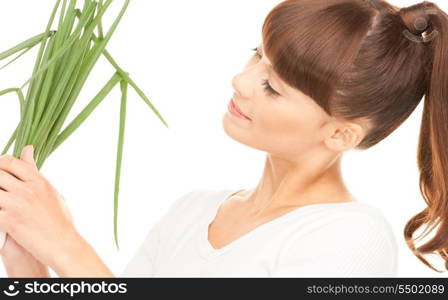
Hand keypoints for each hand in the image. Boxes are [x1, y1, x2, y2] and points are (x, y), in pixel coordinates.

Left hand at [0, 145, 76, 268]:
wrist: (63, 244)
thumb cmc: (60, 221)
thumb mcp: (51, 191)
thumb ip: (35, 171)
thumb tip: (28, 149)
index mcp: (39, 181)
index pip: (11, 162)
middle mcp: (28, 190)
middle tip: (1, 191)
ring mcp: (18, 204)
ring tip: (1, 203)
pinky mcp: (10, 221)